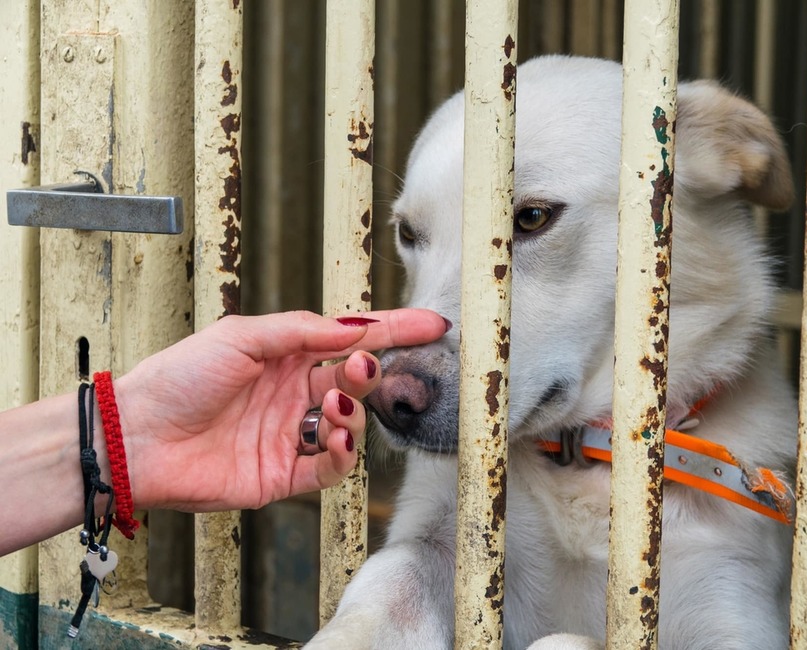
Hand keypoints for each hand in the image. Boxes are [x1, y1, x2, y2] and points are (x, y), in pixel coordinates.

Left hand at [113, 309, 447, 511]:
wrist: (139, 437)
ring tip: (337, 404)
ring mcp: (291, 434)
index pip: (351, 339)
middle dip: (369, 371)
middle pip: (354, 380)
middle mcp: (294, 393)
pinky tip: (336, 436)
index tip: (431, 325)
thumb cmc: (180, 377)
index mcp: (286, 355)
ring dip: (354, 411)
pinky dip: (343, 452)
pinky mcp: (285, 475)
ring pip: (348, 423)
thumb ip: (304, 331)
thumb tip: (358, 328)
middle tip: (363, 366)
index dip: (393, 331)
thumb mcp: (243, 337)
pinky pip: (330, 467)